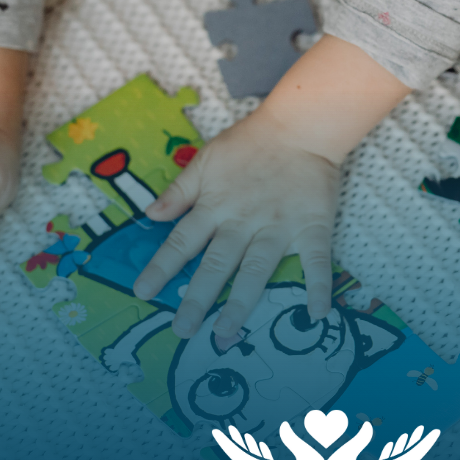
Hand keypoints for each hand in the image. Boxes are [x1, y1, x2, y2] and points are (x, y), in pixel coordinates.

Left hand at [132, 106, 339, 339]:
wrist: (300, 126)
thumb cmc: (250, 142)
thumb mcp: (206, 160)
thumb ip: (179, 191)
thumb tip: (150, 216)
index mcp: (215, 206)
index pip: (182, 242)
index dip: (161, 267)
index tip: (142, 292)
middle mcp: (243, 222)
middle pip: (216, 264)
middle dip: (197, 298)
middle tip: (183, 331)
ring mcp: (278, 227)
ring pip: (256, 270)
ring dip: (241, 303)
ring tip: (227, 333)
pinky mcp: (312, 227)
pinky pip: (316, 262)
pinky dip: (317, 287)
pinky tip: (316, 314)